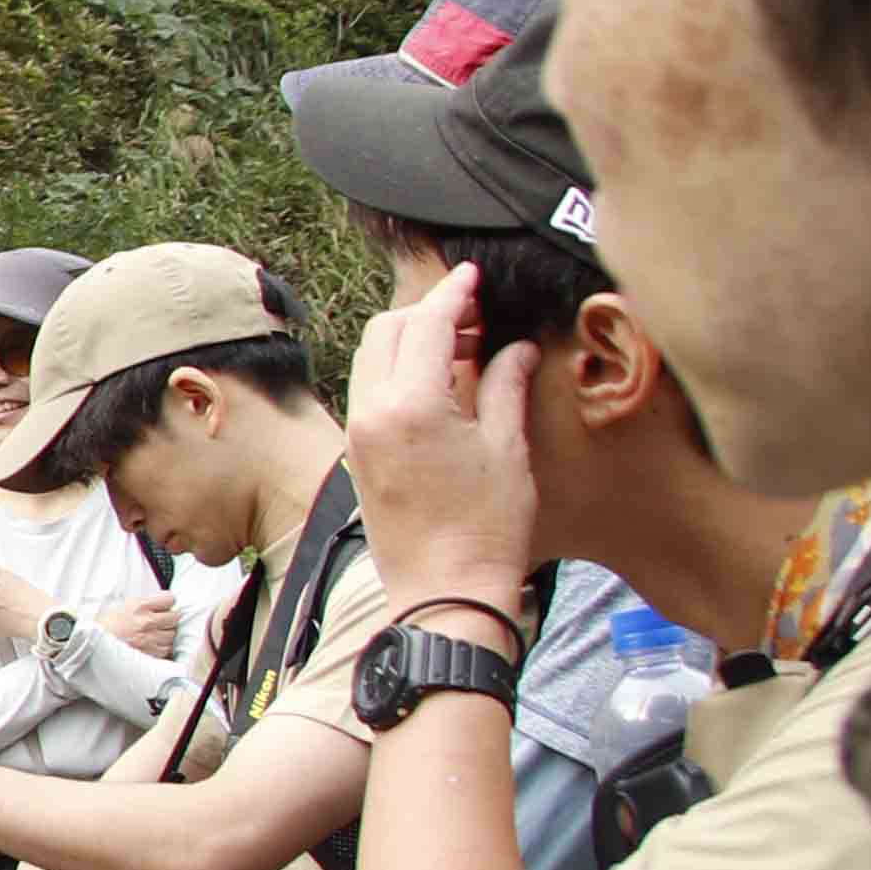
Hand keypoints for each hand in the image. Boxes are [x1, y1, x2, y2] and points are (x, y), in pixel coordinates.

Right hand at [106, 592, 184, 659]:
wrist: (90, 645)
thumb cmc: (103, 627)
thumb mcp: (120, 607)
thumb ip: (142, 604)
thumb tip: (158, 605)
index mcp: (139, 606)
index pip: (169, 599)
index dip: (167, 602)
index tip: (164, 606)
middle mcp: (147, 621)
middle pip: (175, 617)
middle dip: (169, 619)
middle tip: (160, 621)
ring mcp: (150, 639)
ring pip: (173, 635)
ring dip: (166, 635)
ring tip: (154, 635)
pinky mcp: (150, 654)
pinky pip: (167, 650)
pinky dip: (162, 648)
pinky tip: (153, 646)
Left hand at [348, 263, 545, 608]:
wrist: (443, 593)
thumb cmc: (486, 529)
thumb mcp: (508, 449)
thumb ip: (504, 386)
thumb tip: (513, 348)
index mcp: (410, 406)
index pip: (425, 324)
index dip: (453, 294)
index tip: (474, 276)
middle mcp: (371, 413)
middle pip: (387, 331)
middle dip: (427, 313)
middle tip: (475, 317)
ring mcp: (358, 434)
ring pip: (372, 359)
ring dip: (410, 341)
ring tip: (462, 349)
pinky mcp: (357, 455)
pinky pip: (370, 390)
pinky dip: (398, 371)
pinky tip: (439, 383)